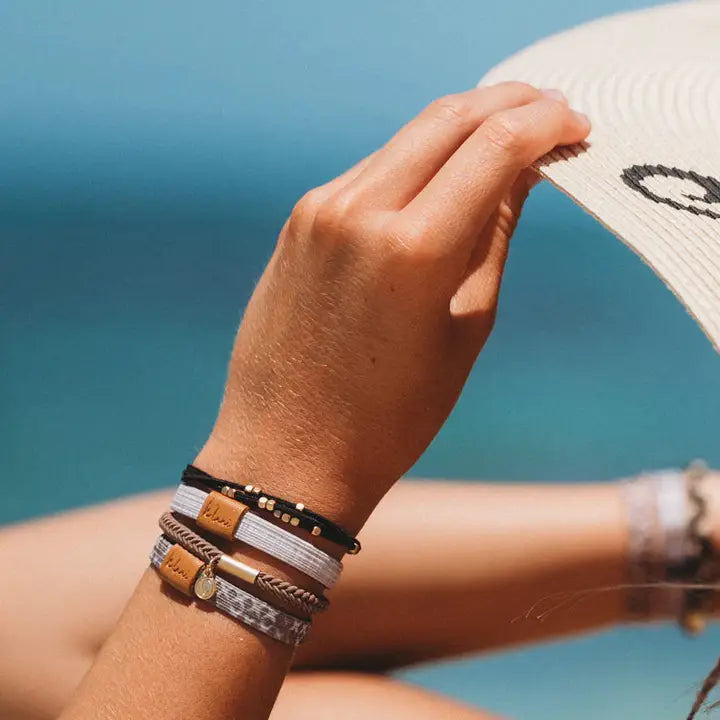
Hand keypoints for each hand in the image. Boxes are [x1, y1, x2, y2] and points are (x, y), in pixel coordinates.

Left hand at [197, 82, 590, 530]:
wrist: (287, 453)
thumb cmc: (388, 416)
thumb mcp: (464, 330)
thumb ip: (493, 238)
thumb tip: (521, 173)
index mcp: (411, 249)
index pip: (495, 145)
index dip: (546, 124)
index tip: (575, 126)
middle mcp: (358, 212)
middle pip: (448, 119)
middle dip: (507, 104)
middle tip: (548, 112)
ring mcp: (319, 212)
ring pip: (405, 139)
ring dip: (460, 129)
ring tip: (500, 143)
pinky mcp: (299, 223)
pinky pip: (369, 172)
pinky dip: (415, 162)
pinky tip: (439, 180)